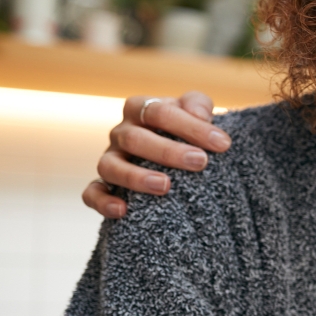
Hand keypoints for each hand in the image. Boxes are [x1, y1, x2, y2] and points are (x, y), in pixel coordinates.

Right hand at [82, 92, 226, 217]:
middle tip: (200, 162)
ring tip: (165, 186)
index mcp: (140, 109)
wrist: (176, 153)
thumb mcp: (196, 111)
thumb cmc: (186, 129)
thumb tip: (201, 114)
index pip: (159, 112)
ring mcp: (110, 159)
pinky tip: (123, 210)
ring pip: (110, 166)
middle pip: (135, 139)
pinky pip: (92, 193)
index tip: (222, 143)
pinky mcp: (103, 185)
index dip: (190, 126)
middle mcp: (121, 133)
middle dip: (169, 151)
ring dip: (136, 177)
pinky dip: (103, 201)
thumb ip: (198, 105)